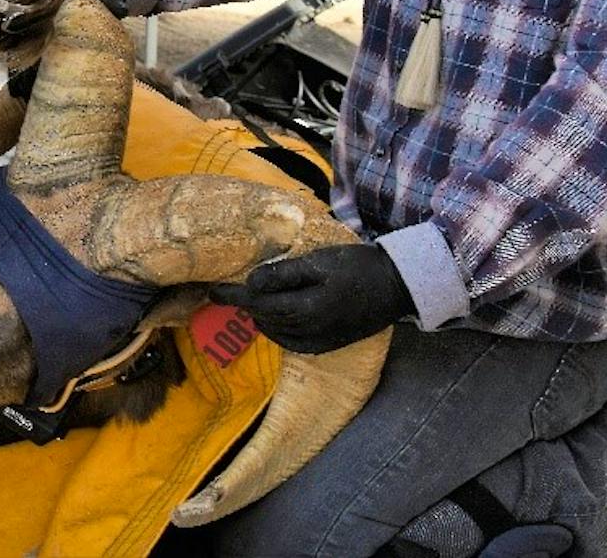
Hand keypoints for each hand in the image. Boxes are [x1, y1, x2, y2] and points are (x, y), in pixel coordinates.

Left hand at [208, 243, 413, 354]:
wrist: (395, 286)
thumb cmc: (357, 266)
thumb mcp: (320, 261)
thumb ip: (284, 274)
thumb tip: (250, 282)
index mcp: (307, 308)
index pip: (258, 302)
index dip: (232, 296)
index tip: (211, 291)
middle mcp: (310, 331)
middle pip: (264, 318)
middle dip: (245, 304)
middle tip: (230, 291)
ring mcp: (320, 341)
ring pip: (275, 332)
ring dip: (260, 316)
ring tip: (251, 299)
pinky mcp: (328, 344)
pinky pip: (292, 343)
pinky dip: (277, 331)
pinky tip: (275, 317)